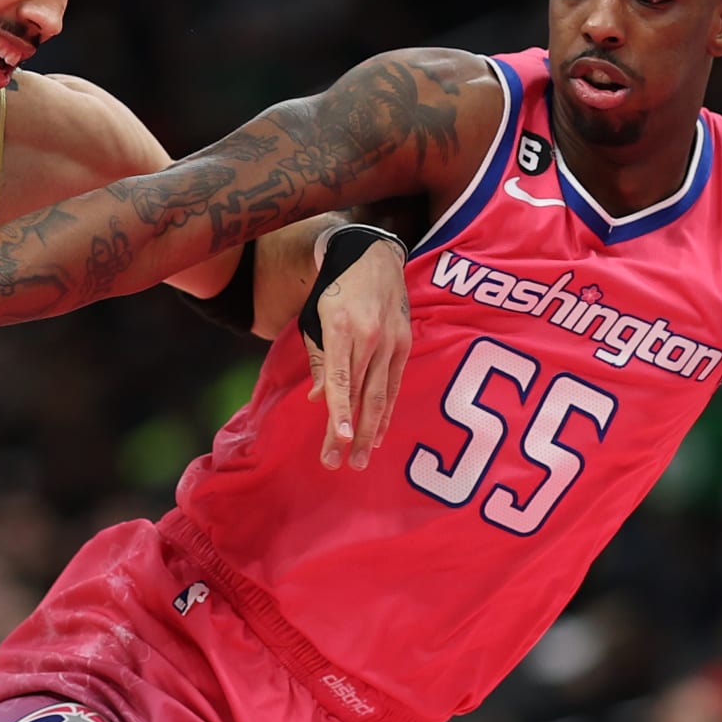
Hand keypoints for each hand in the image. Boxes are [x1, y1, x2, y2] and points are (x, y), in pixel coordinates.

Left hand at [304, 238, 410, 469]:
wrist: (373, 257)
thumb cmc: (336, 290)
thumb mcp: (317, 318)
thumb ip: (318, 358)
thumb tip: (317, 399)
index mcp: (342, 329)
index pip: (340, 379)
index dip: (339, 411)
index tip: (339, 440)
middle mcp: (370, 338)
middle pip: (359, 394)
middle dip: (349, 433)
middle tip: (338, 464)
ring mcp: (391, 341)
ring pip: (380, 394)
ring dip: (370, 430)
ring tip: (360, 459)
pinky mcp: (404, 344)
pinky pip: (394, 384)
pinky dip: (386, 410)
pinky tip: (379, 433)